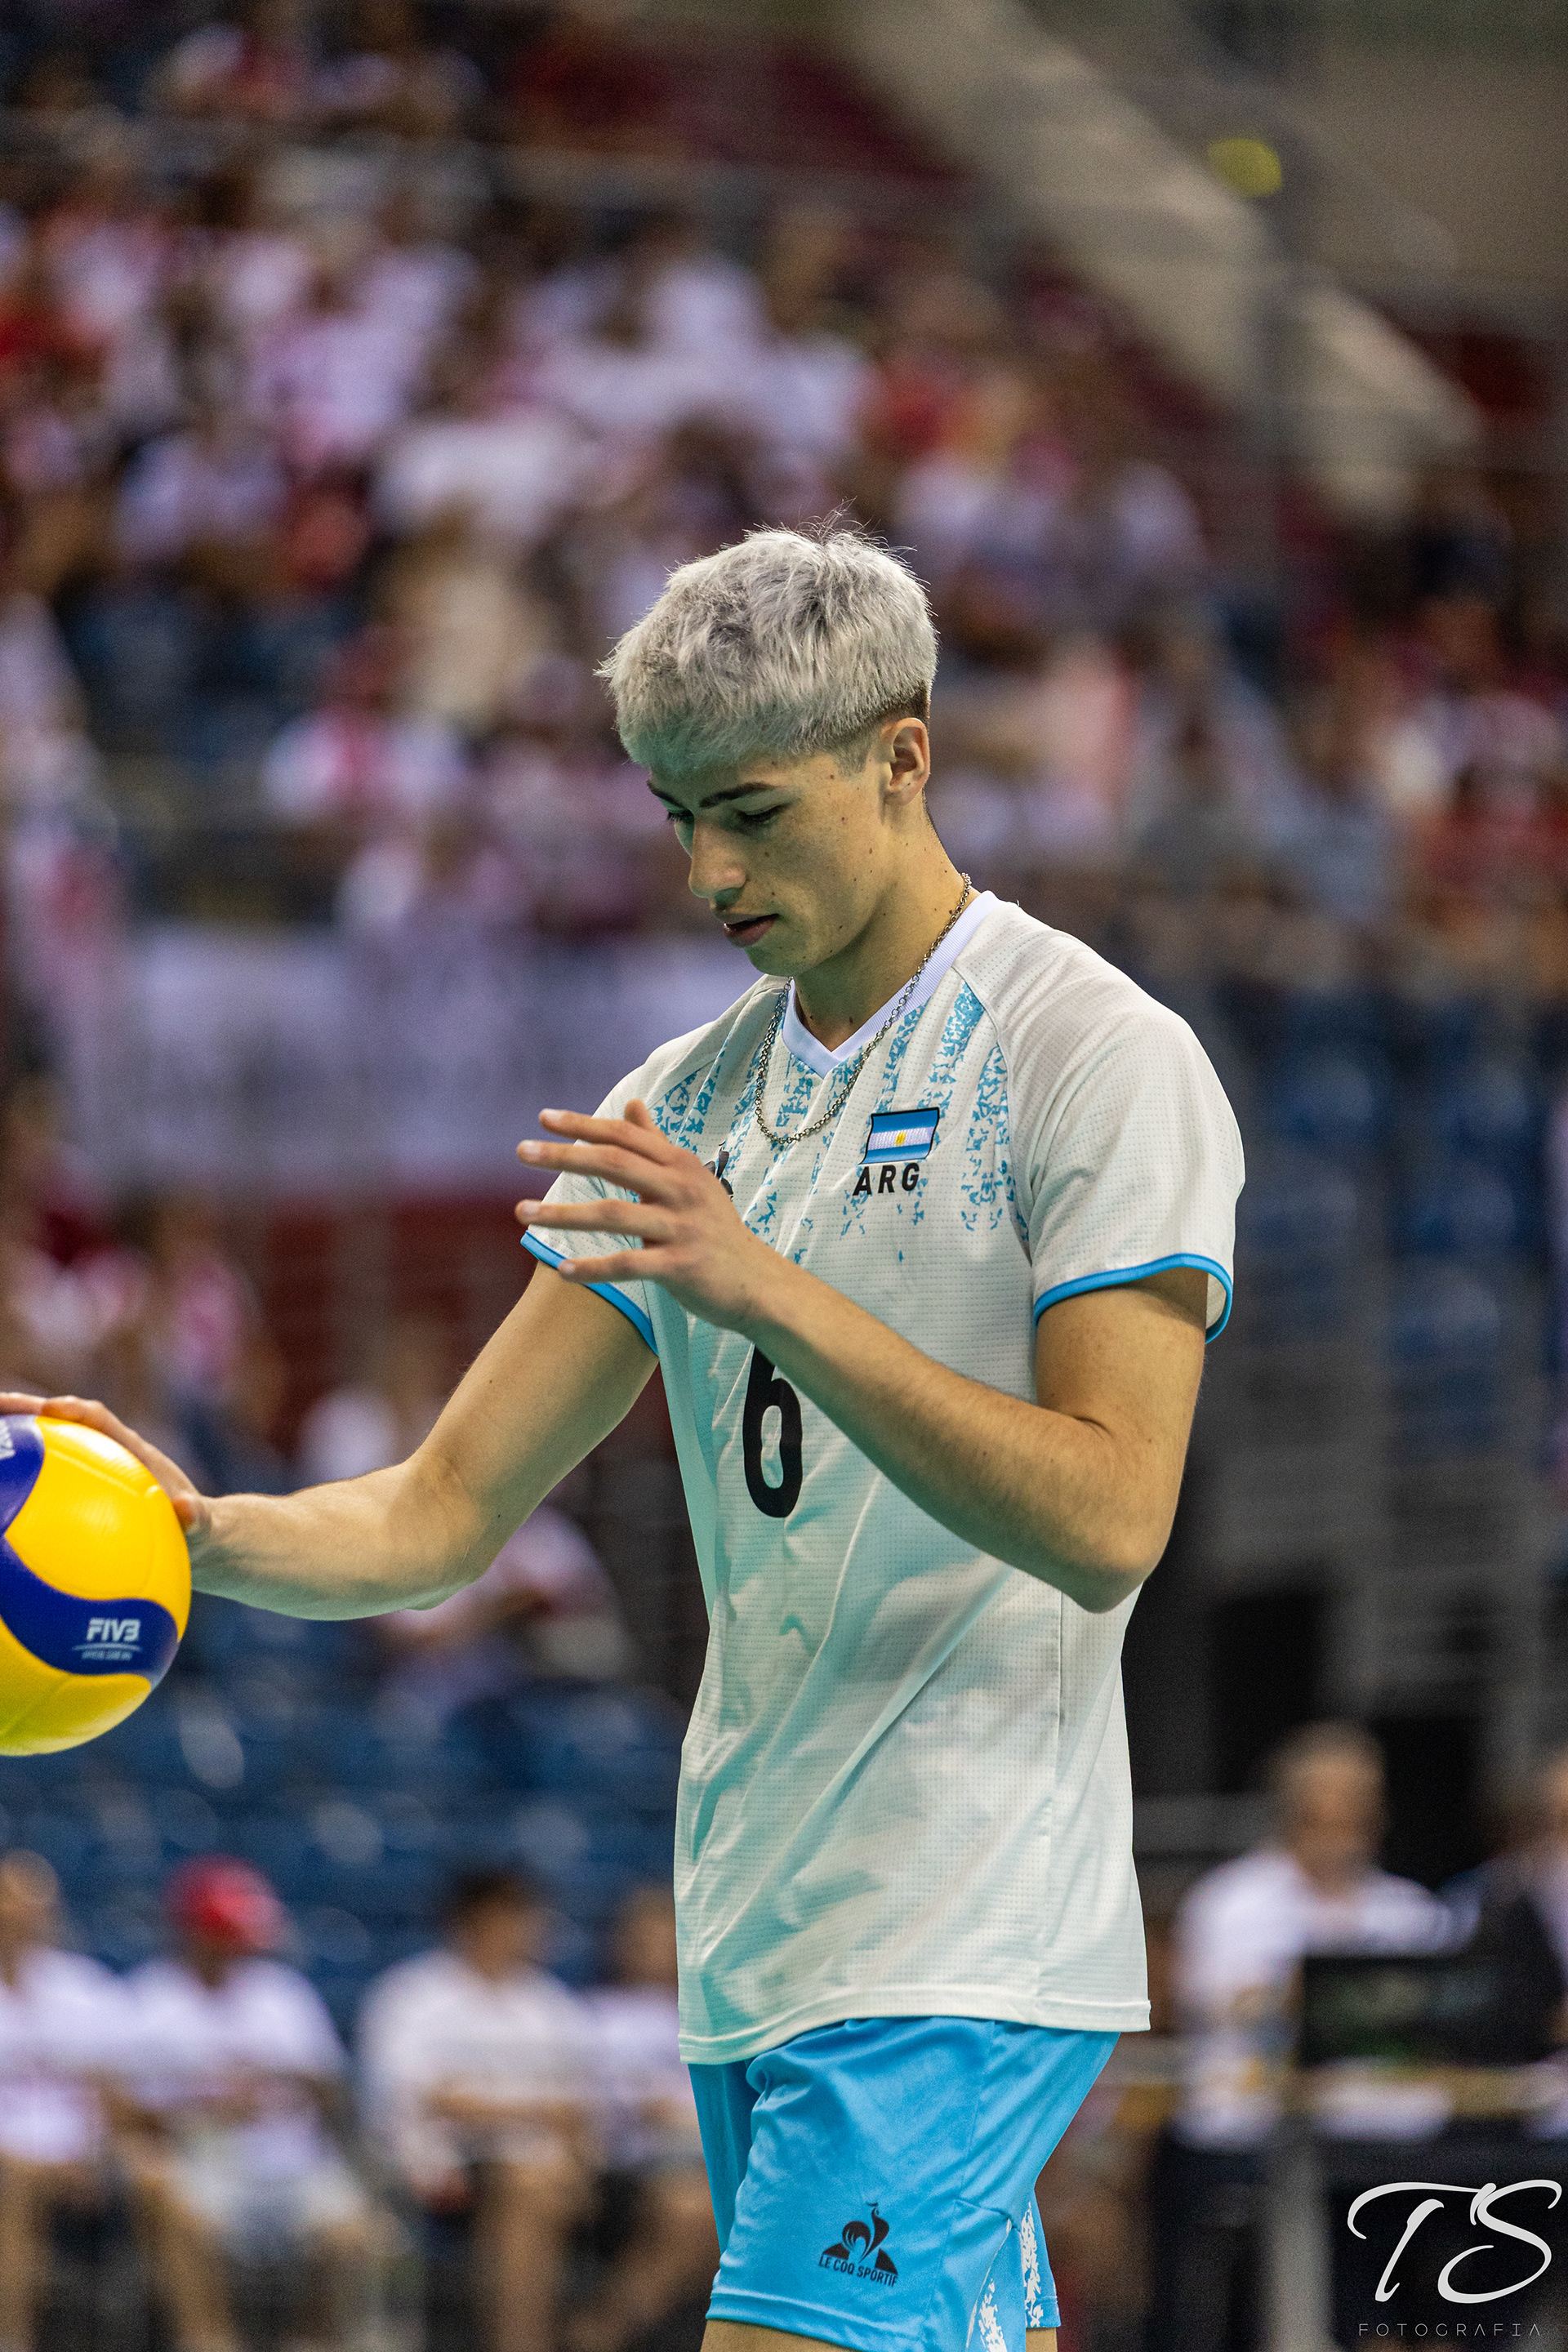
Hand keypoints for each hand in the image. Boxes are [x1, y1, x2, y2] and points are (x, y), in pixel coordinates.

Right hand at [0, 1390, 212, 1544]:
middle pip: (60, 1424)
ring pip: (44, 1450)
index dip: (78, 1412)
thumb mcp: (202, 1524)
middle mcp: (106, 1454)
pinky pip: (41, 1485)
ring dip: (13, 1440)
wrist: (193, 1539)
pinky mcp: (76, 1493)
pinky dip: (18, 1483)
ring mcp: (89, 1472)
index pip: (102, 1421)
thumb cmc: (197, 1528)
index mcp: (133, 1453)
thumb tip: (186, 1511)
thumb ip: (197, 1516)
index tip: (54, 1408)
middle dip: (27, 1410)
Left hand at [516, 1100, 787, 1333]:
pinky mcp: (681, 1266)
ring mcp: (682, 1227)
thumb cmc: (715, 1230)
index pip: (625, 1136)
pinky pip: (629, 1265)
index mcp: (680, 1165)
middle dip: (564, 1155)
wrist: (757, 1283)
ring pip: (613, 1214)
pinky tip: (563, 1271)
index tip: (544, 1118)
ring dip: (563, 1213)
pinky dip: (594, 1268)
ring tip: (522, 1212)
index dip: (584, 1125)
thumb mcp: (690, 1180)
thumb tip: (632, 1104)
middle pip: (615, 1164)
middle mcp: (681, 1189)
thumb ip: (656, 1144)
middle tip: (521, 1151)